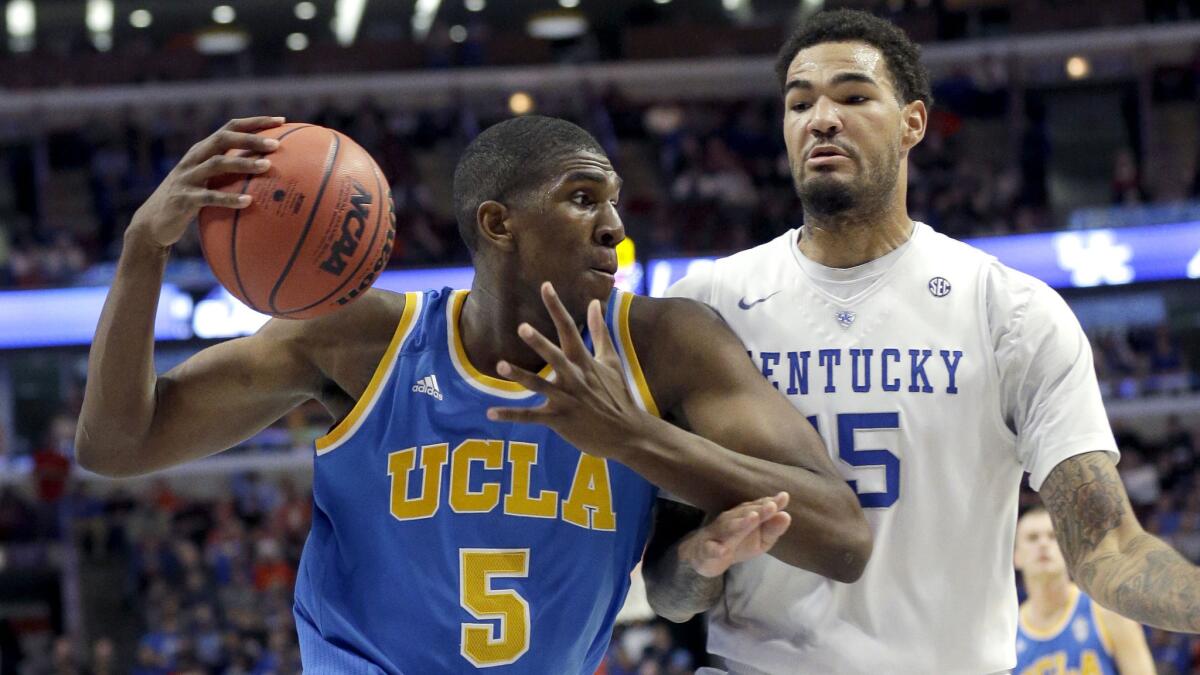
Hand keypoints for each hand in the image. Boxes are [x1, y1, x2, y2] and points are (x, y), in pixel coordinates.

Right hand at [128, 116, 284, 248]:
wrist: (153, 224)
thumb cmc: (190, 202)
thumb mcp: (209, 183)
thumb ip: (232, 174)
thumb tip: (272, 174)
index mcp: (203, 150)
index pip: (230, 128)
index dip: (255, 122)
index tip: (281, 121)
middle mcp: (194, 158)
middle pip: (223, 139)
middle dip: (250, 139)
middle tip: (276, 145)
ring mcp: (187, 177)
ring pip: (217, 164)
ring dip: (243, 163)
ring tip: (267, 167)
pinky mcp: (183, 199)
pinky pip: (209, 197)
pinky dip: (229, 198)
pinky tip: (248, 202)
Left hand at [486, 282, 650, 458]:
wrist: (628, 433)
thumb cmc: (619, 395)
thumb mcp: (611, 360)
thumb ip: (599, 331)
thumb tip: (594, 302)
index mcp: (585, 362)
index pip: (569, 329)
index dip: (557, 307)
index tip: (545, 286)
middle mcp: (575, 378)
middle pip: (555, 357)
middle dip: (539, 343)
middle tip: (522, 327)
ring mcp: (568, 400)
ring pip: (540, 386)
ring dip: (521, 376)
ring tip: (500, 364)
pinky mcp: (560, 420)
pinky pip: (532, 417)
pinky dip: (511, 416)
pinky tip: (491, 413)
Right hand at [678, 493, 791, 577]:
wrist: (702, 555)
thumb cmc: (738, 542)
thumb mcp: (760, 539)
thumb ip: (773, 528)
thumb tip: (786, 515)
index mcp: (744, 516)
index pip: (758, 507)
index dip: (770, 503)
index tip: (784, 497)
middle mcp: (730, 520)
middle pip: (745, 514)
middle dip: (758, 510)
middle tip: (772, 506)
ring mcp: (717, 534)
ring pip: (728, 528)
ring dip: (740, 523)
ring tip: (753, 519)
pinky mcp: (706, 550)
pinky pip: (710, 549)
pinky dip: (715, 550)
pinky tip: (722, 551)